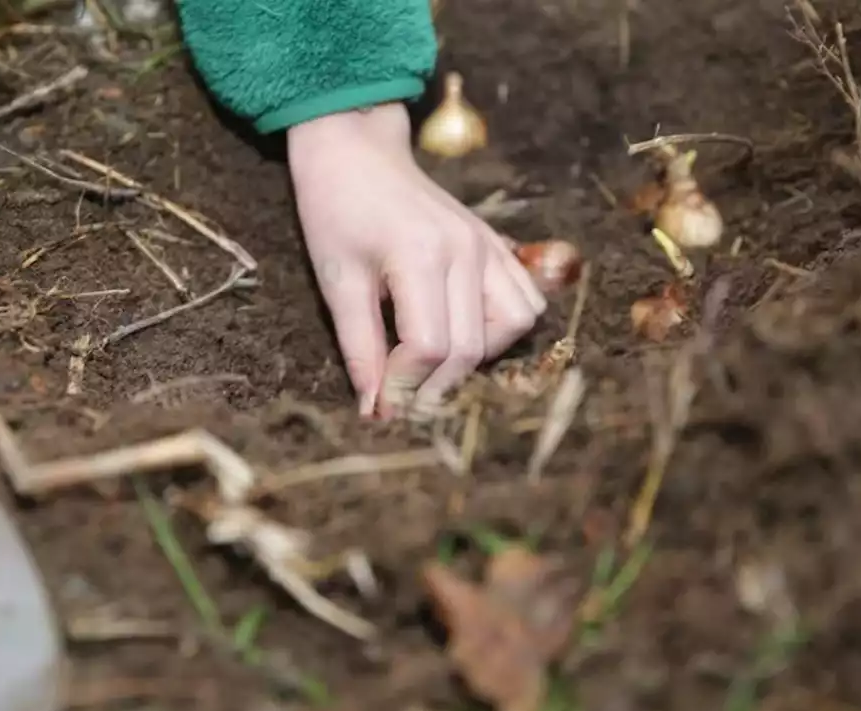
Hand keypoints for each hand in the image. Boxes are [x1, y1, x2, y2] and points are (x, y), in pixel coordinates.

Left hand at [287, 102, 546, 417]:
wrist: (357, 151)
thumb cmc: (335, 210)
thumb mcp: (337, 280)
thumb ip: (359, 347)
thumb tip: (373, 409)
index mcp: (422, 254)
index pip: (429, 346)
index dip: (405, 387)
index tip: (380, 409)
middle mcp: (467, 251)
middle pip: (470, 348)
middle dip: (435, 387)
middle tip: (401, 403)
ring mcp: (489, 246)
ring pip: (513, 326)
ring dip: (476, 359)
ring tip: (433, 364)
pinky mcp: (497, 245)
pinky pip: (524, 300)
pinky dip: (502, 329)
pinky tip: (463, 334)